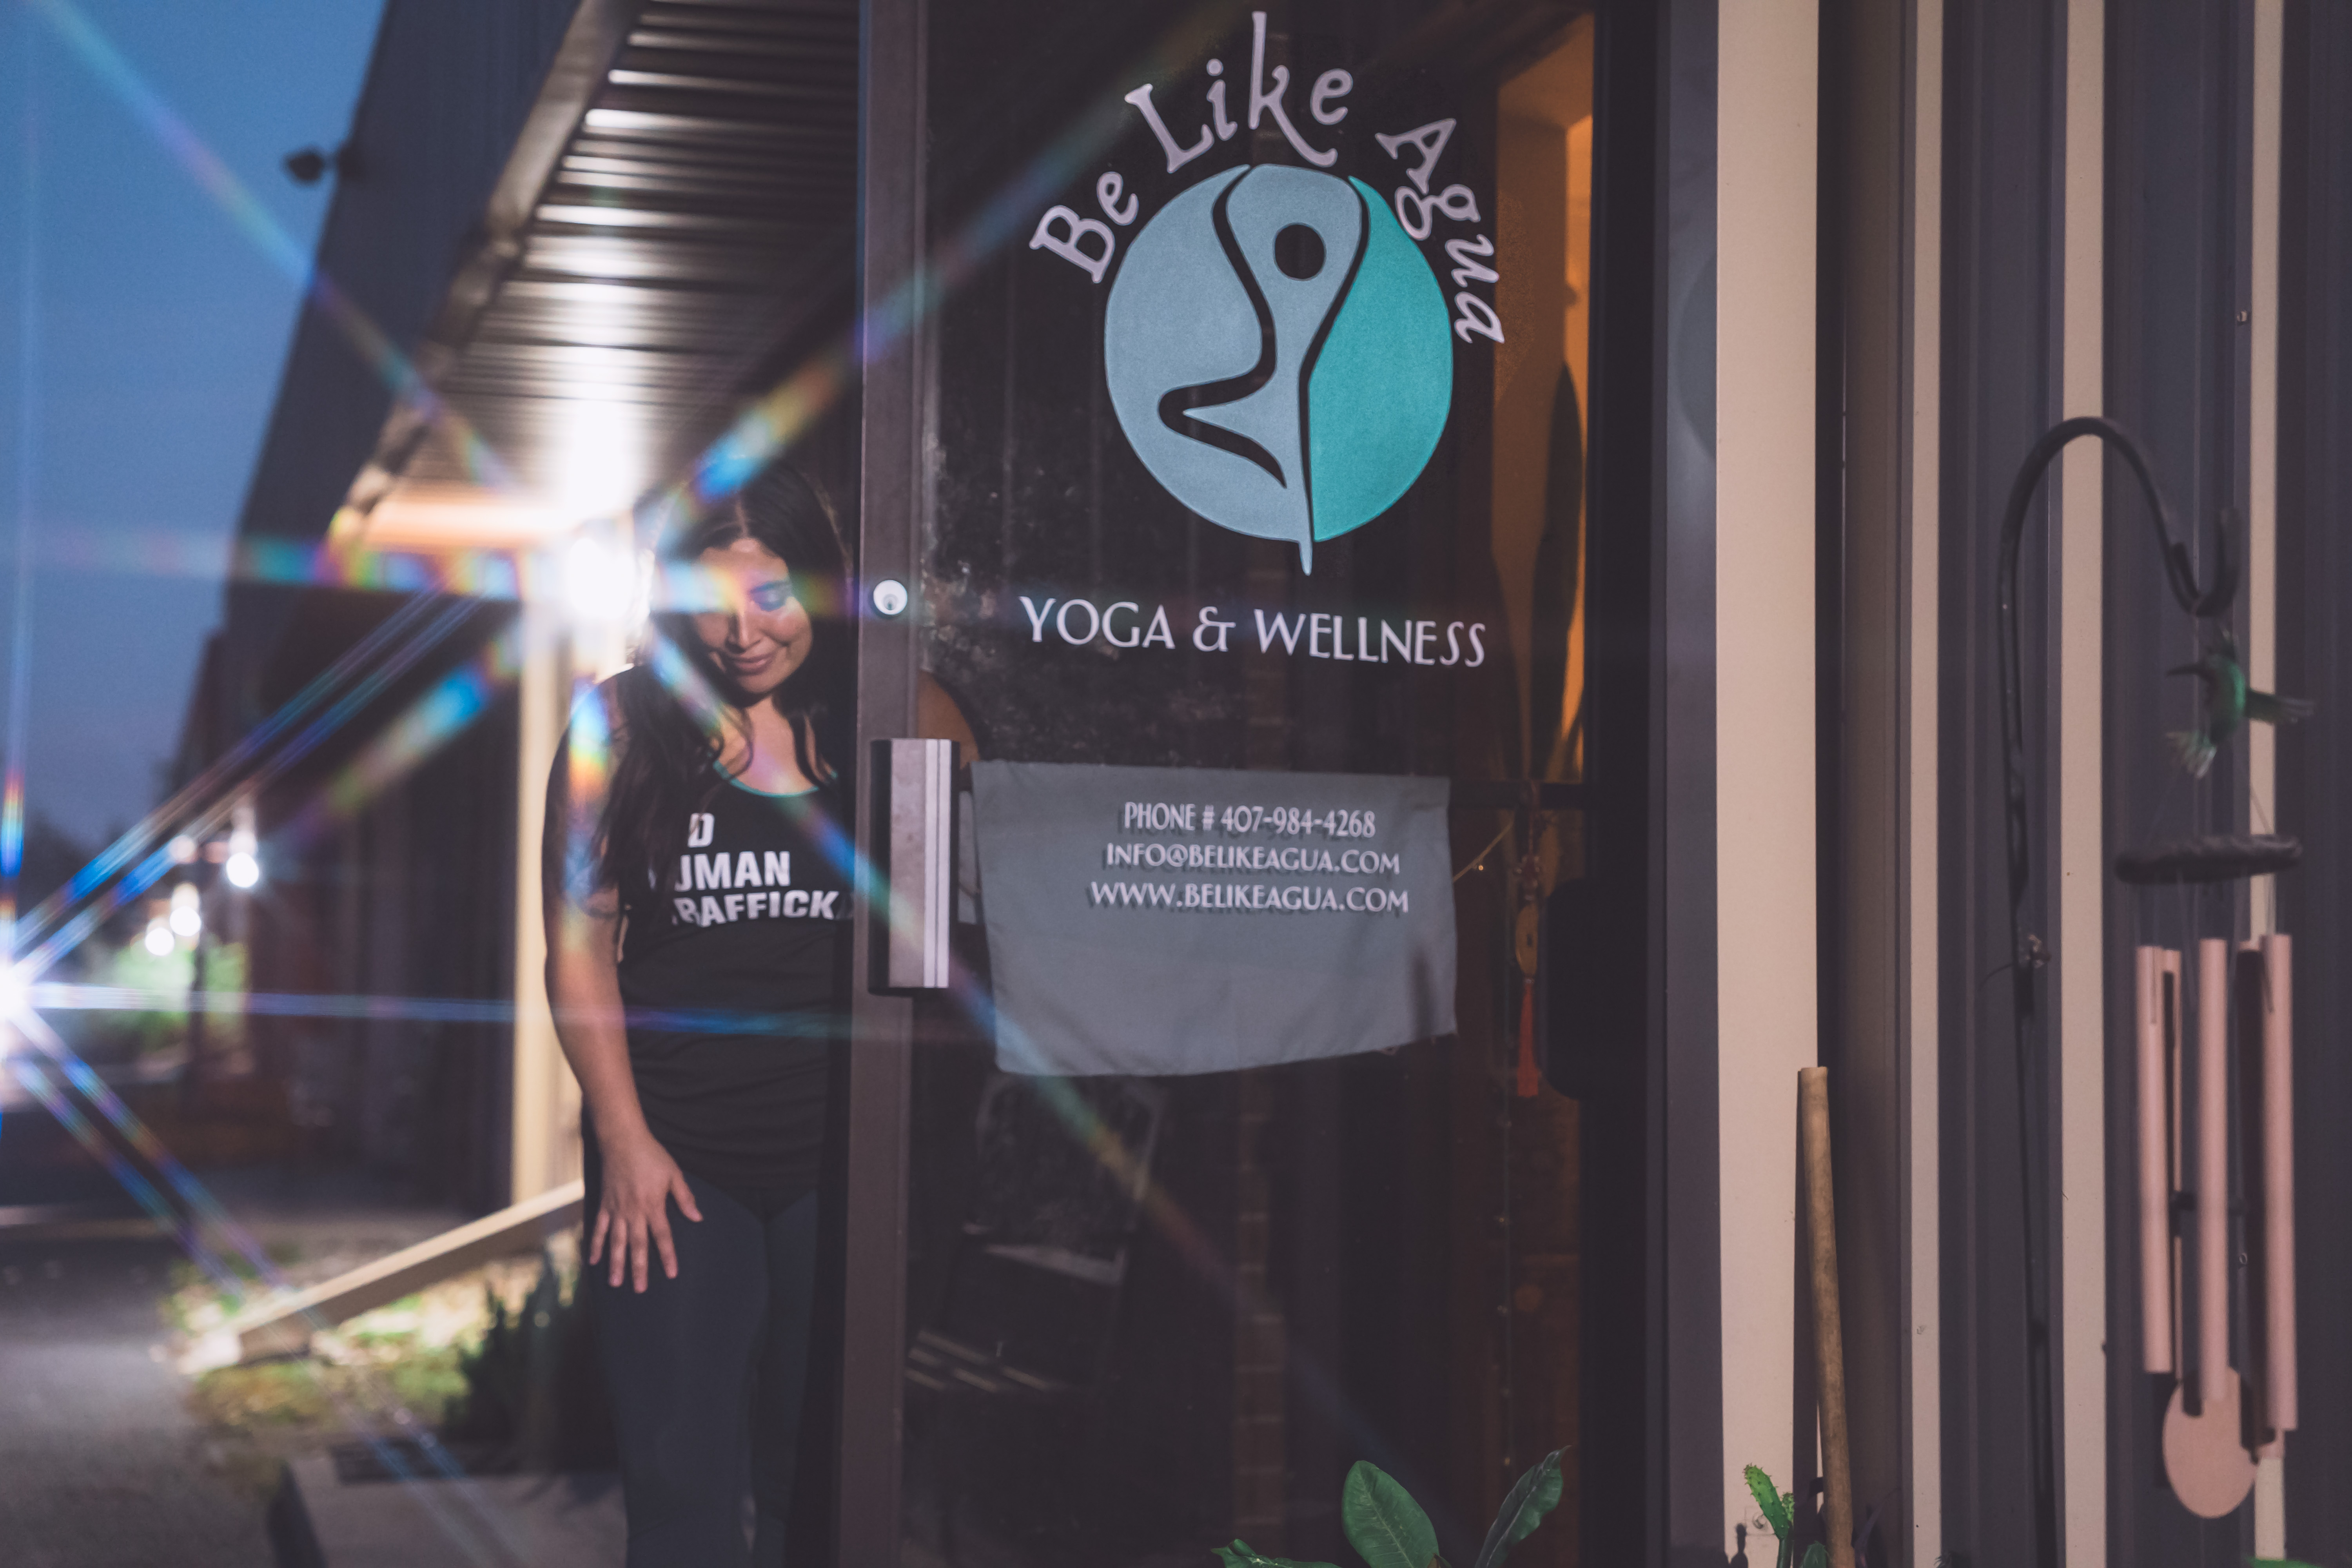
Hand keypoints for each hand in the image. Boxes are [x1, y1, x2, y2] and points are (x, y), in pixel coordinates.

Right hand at [589, 1130, 702, 1291]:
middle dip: (639, 1269)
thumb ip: (685, 1198)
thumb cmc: (652, 1156)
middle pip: (637, 1245)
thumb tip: (698, 1218)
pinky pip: (597, 1228)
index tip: (671, 1273)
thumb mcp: (674, 1174)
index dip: (667, 1256)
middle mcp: (633, 1212)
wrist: (623, 1140)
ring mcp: (616, 1210)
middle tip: (639, 1290)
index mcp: (653, 1205)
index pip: (663, 1236)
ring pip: (616, 1242)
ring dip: (616, 1263)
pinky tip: (592, 1260)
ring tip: (616, 1283)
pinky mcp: (604, 1205)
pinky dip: (594, 1244)